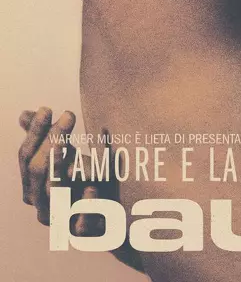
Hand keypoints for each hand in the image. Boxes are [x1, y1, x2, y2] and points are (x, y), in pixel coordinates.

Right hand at [18, 109, 144, 270]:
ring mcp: (61, 219)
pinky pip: (81, 222)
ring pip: (54, 194)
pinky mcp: (84, 232)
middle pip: (38, 171)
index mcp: (34, 186)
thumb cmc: (88, 180)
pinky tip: (93, 186)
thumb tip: (25, 114)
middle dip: (51, 140)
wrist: (115, 214)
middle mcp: (42, 204)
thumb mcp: (68, 156)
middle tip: (69, 115)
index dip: (35, 132)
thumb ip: (47, 137)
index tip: (48, 108)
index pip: (26, 157)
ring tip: (74, 147)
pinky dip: (86, 203)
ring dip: (62, 168)